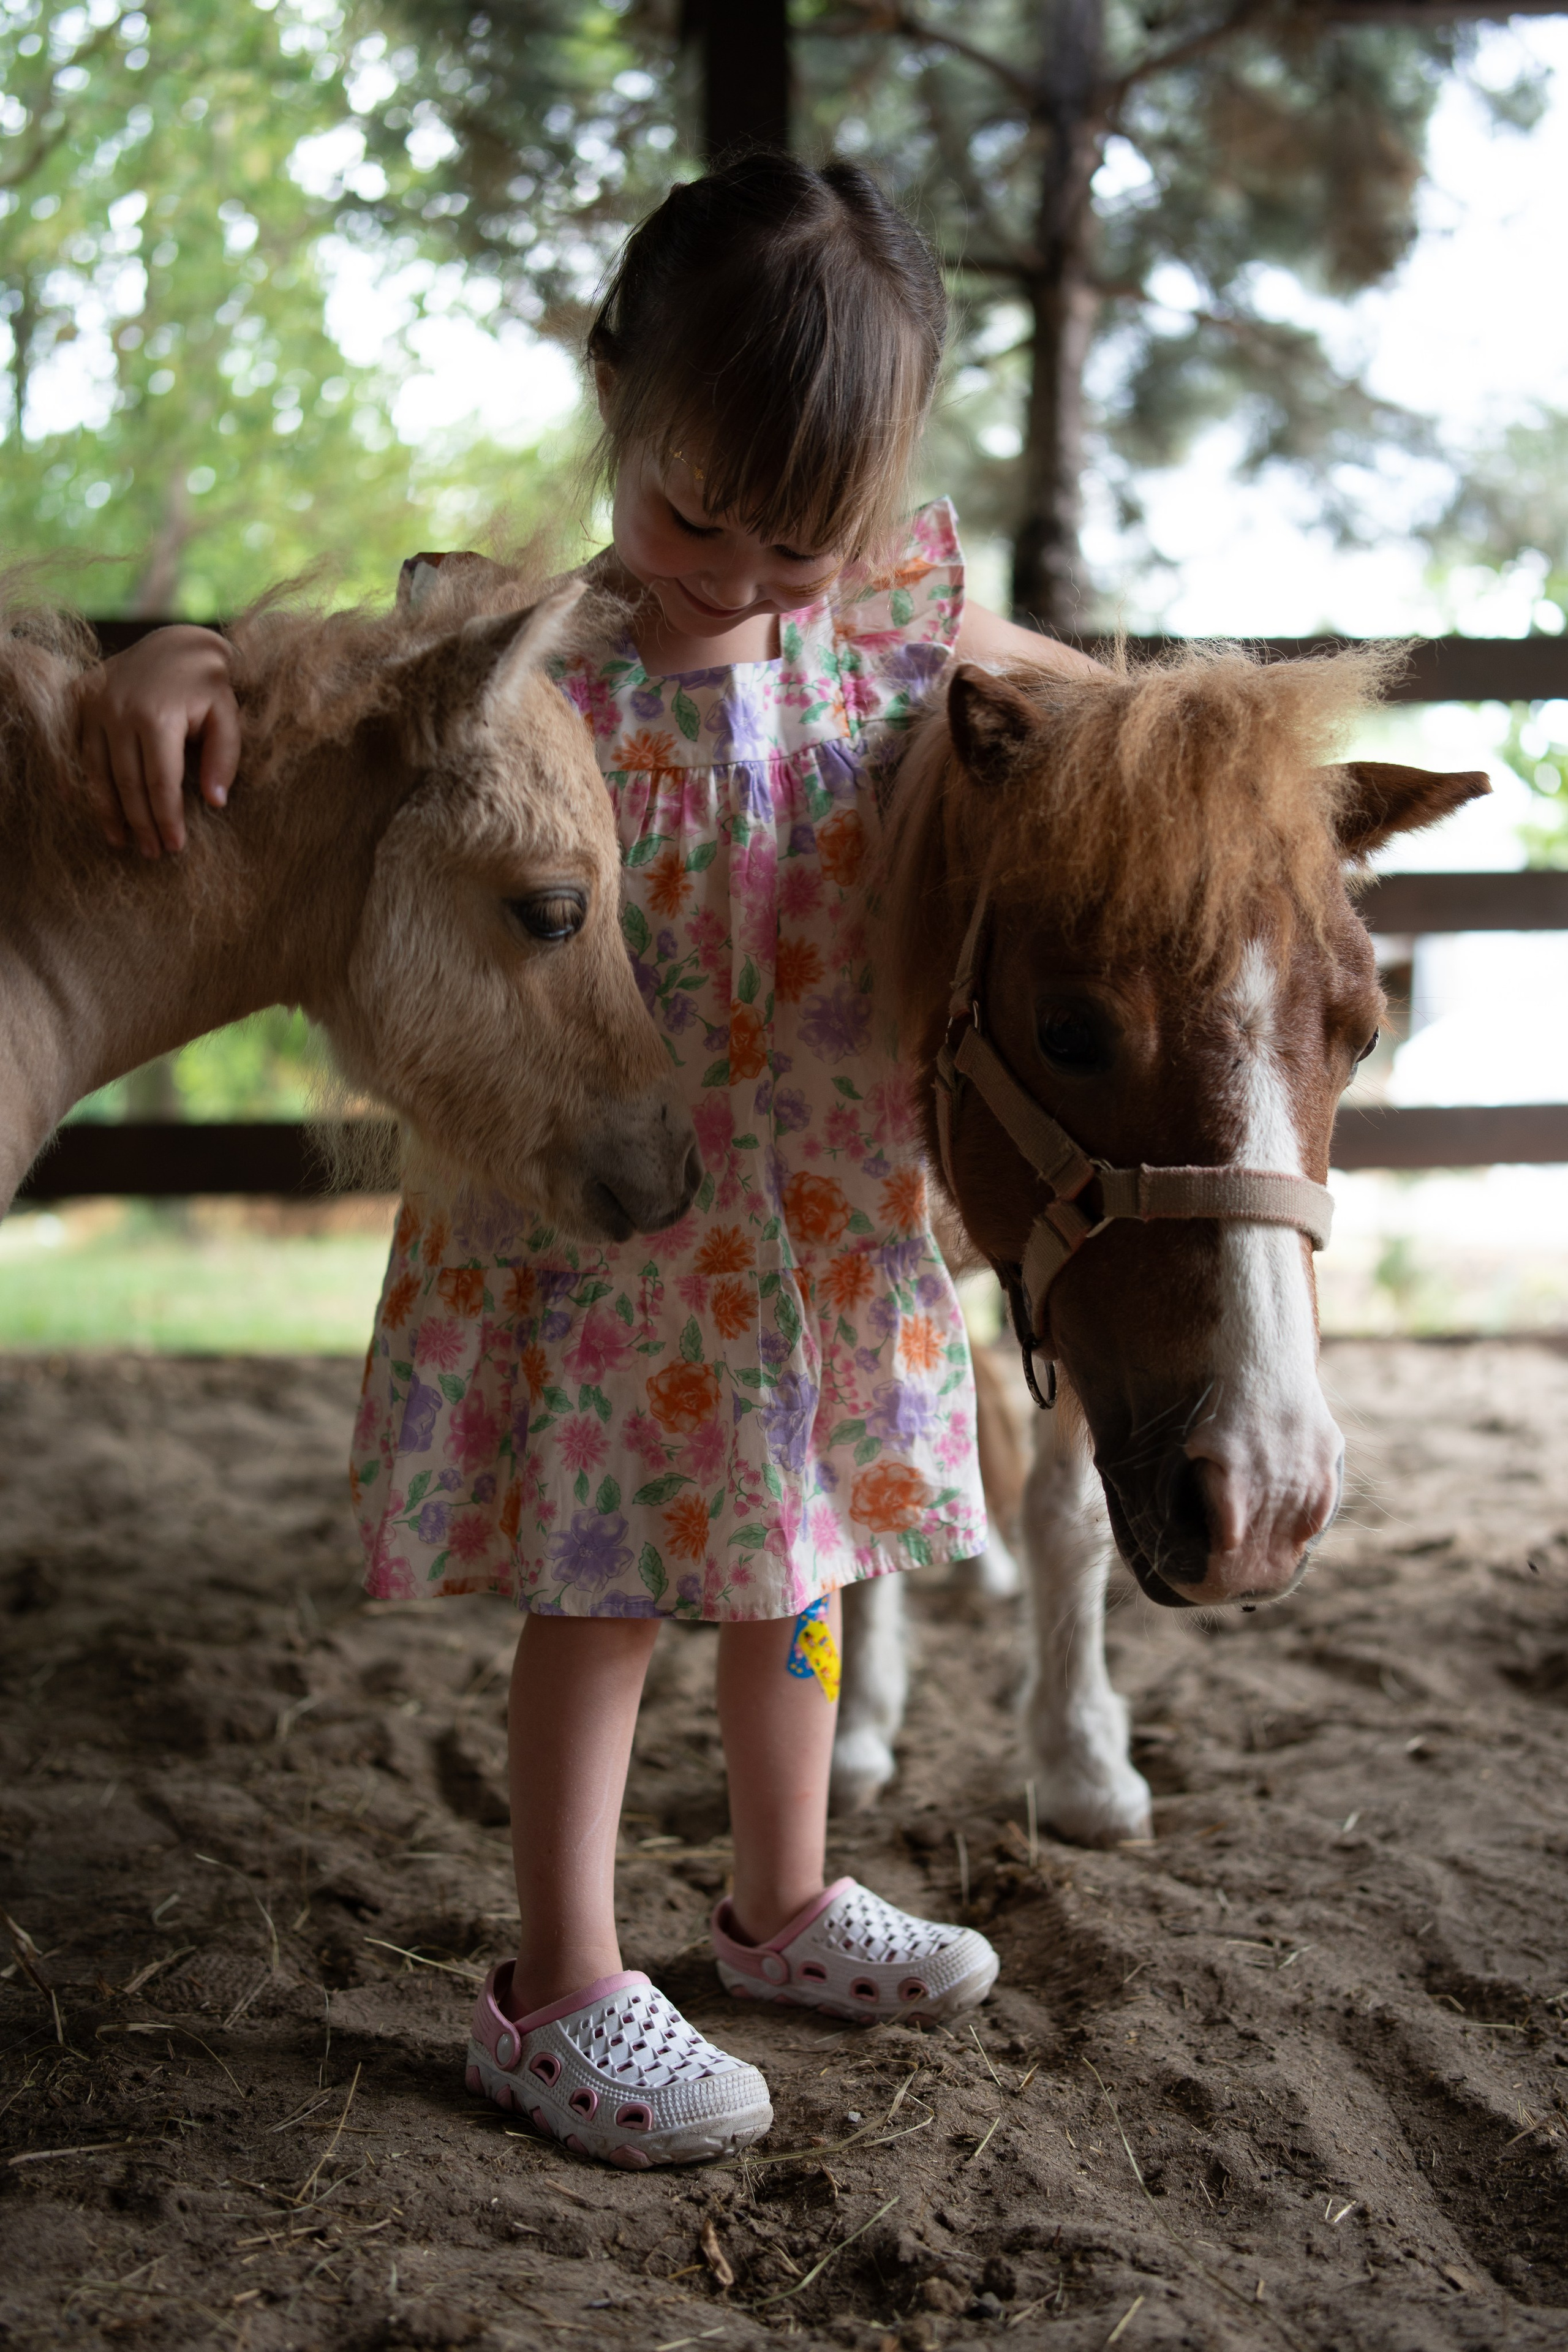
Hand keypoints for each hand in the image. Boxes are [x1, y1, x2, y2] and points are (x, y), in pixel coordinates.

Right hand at [76, 624, 240, 857]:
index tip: (175, 846)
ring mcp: (95, 704)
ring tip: (122, 842)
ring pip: (97, 772)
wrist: (175, 642)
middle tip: (152, 853)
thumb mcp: (228, 715)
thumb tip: (215, 803)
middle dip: (140, 823)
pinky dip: (83, 782)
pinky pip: (76, 749)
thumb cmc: (208, 685)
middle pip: (127, 783)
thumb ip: (225, 758)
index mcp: (158, 716)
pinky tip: (92, 809)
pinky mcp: (80, 699)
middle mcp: (119, 710)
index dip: (167, 818)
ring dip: (108, 812)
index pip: (160, 782)